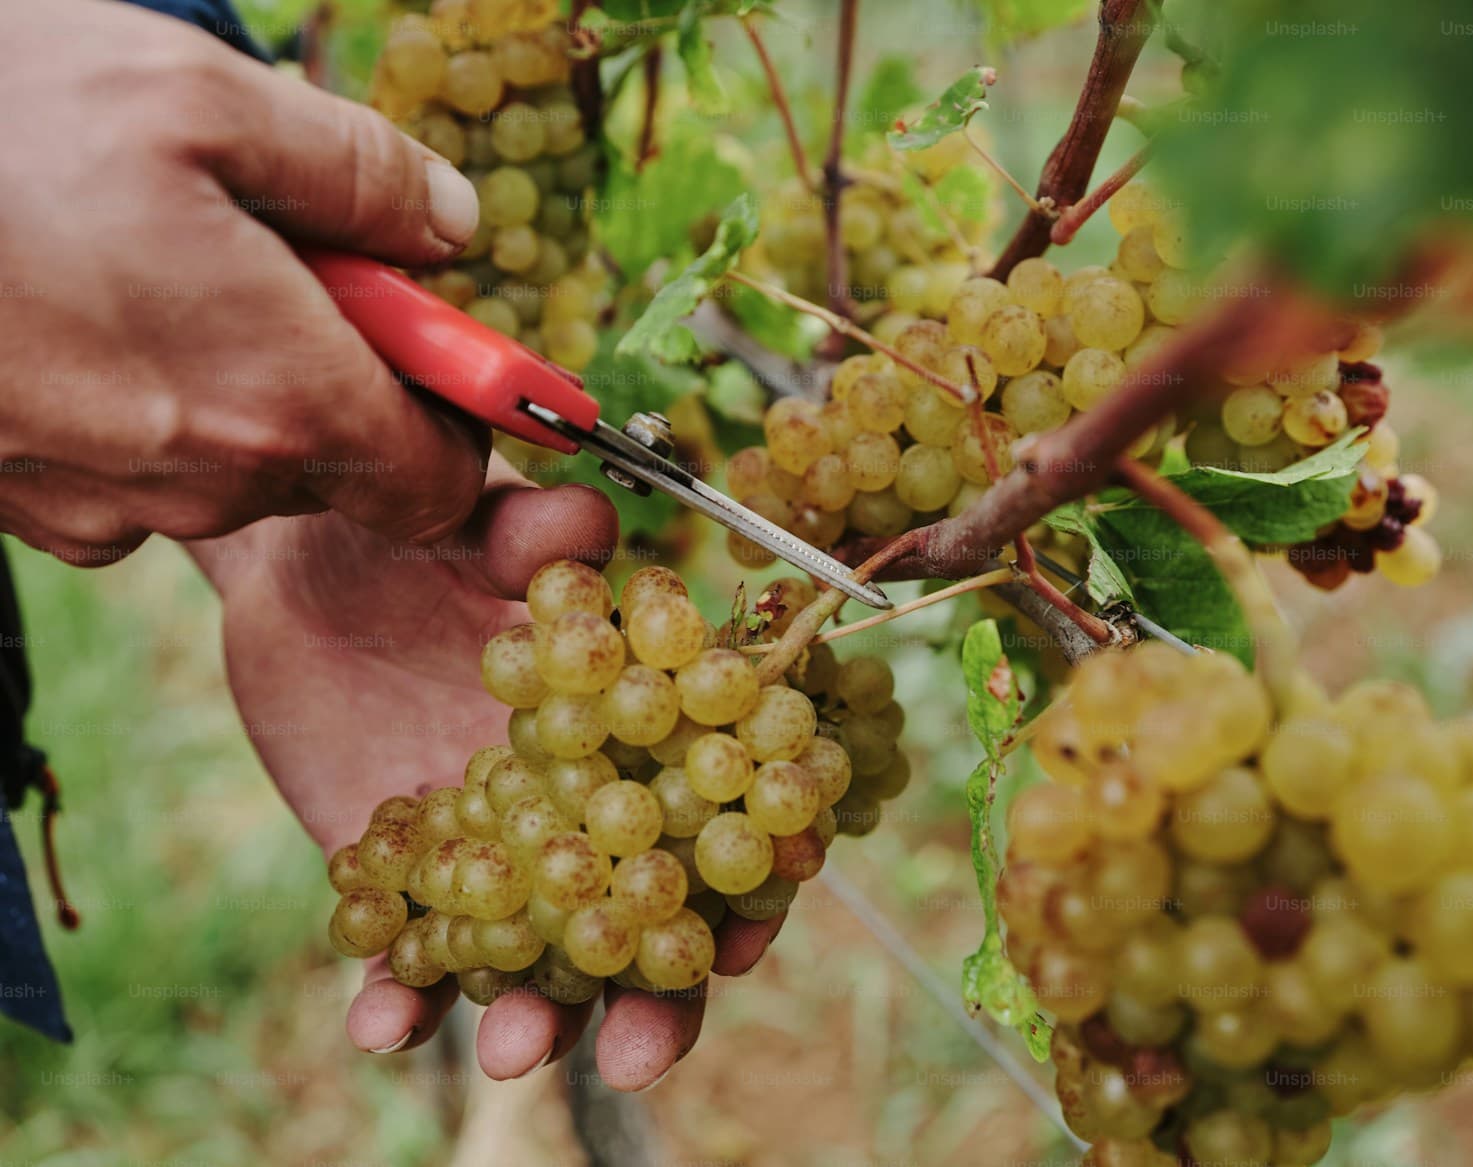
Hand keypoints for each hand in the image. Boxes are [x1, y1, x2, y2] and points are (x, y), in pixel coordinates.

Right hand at [0, 0, 487, 563]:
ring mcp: (107, 506)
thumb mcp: (203, 97)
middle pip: (336, 461)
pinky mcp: (28, 504)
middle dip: (333, 368)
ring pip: (232, 464)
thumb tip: (453, 228)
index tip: (431, 336)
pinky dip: (142, 401)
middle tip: (270, 255)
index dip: (452, 411)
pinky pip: (136, 471)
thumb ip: (362, 176)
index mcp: (282, 397)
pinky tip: (78, 313)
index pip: (439, 477)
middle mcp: (206, 483)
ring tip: (148, 263)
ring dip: (230, 376)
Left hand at [187, 462, 783, 1088]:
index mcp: (633, 736)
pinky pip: (410, 962)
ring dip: (534, 1021)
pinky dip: (401, 1002)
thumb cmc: (414, 538)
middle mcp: (581, 812)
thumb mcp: (467, 522)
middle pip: (642, 926)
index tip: (742, 943)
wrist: (296, 572)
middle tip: (632, 1051)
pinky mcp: (407, 884)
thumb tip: (584, 526)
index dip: (744, 890)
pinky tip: (382, 1021)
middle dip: (650, 1003)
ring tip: (505, 1048)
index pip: (715, 825)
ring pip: (538, 966)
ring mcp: (497, 858)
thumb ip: (527, 530)